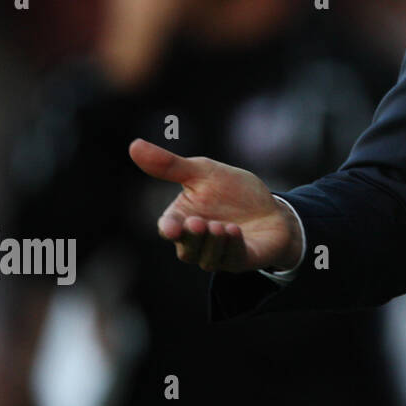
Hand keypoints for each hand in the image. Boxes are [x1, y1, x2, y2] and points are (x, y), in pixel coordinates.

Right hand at [128, 138, 301, 272]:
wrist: (272, 209)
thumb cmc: (233, 192)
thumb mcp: (203, 172)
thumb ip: (170, 165)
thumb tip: (133, 145)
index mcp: (182, 220)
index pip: (169, 228)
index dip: (169, 229)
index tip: (171, 227)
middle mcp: (197, 242)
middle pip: (186, 248)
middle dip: (191, 238)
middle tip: (198, 223)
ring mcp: (219, 254)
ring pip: (207, 258)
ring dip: (212, 243)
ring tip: (220, 226)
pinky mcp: (241, 260)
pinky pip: (232, 259)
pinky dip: (231, 246)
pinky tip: (234, 231)